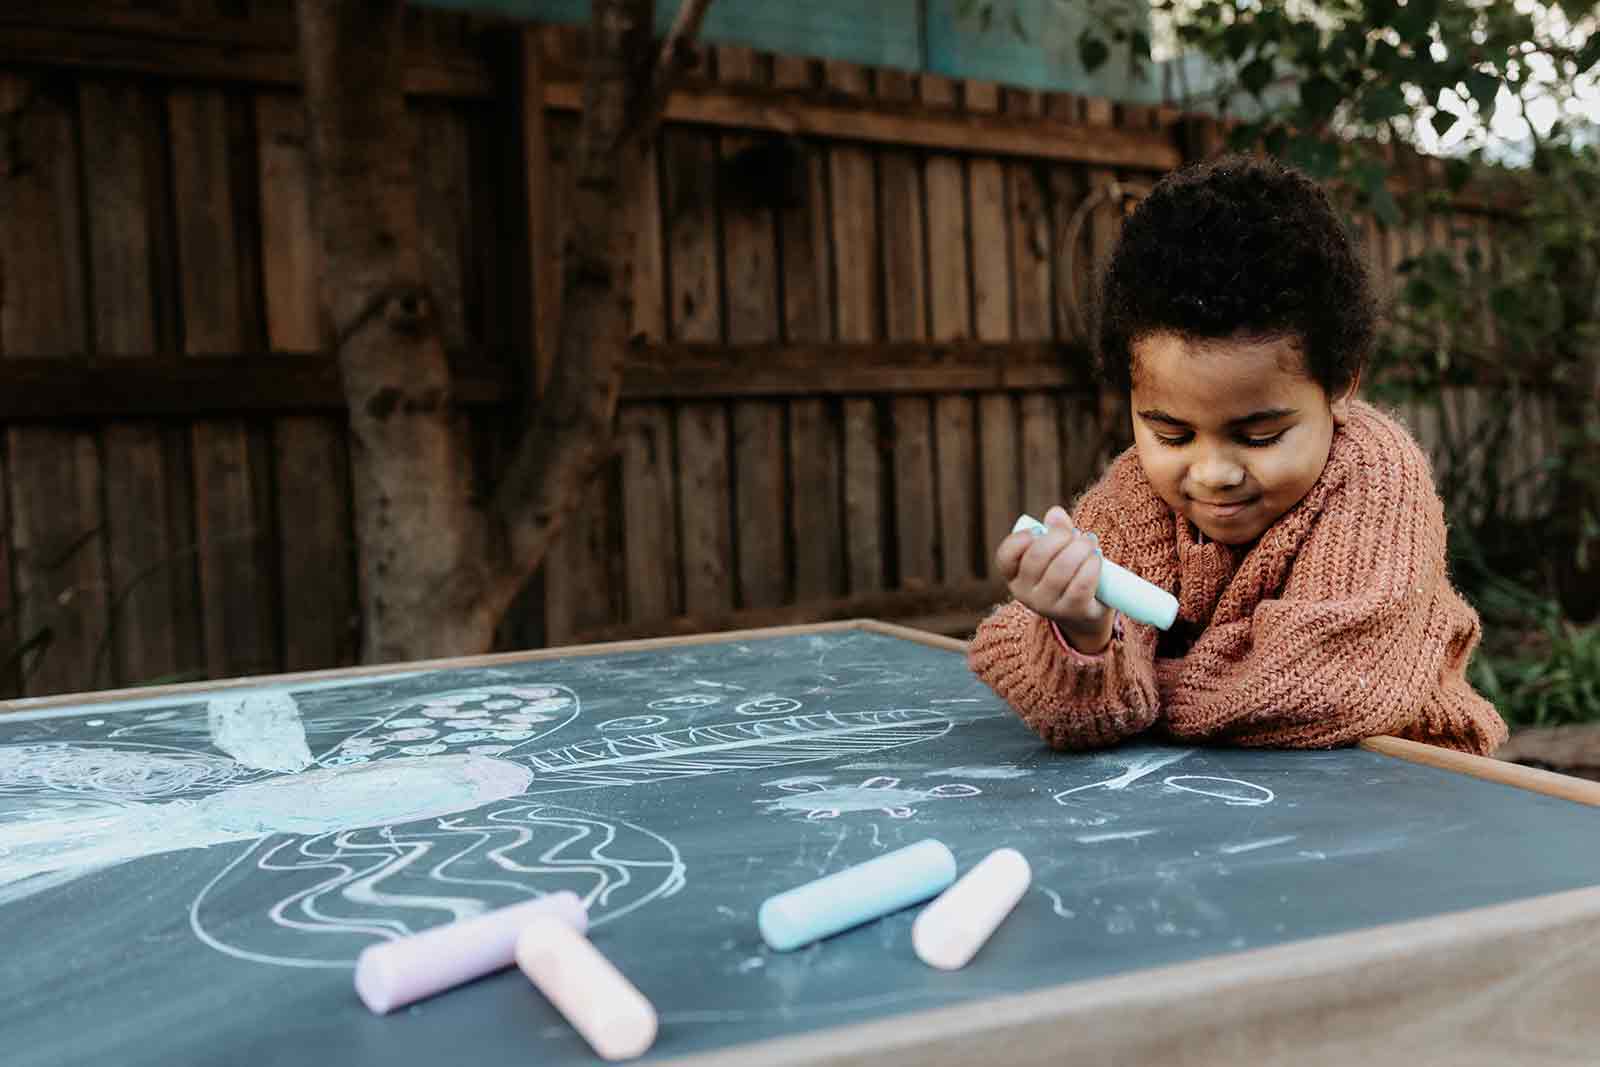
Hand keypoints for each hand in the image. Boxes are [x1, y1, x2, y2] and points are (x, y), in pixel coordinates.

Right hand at [995, 505, 1113, 653]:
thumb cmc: (1067, 577)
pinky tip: (1096, 558)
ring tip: (1089, 543)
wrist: (1084, 615)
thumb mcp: (1057, 554)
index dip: (1019, 539)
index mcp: (1015, 576)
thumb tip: (1055, 513)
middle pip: (1037, 557)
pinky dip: (1092, 565)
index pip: (1005, 557)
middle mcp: (1026, 593)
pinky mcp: (1072, 611)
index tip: (1038, 531)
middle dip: (1060, 537)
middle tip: (1075, 533)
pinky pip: (1081, 584)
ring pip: (1061, 569)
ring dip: (1080, 549)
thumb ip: (1054, 531)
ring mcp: (1048, 605)